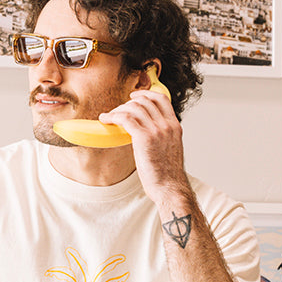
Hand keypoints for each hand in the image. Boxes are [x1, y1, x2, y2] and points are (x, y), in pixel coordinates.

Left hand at [99, 85, 186, 202]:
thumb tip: (146, 132)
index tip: (134, 96)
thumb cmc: (167, 175)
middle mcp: (167, 125)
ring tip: (109, 117)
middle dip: (127, 104)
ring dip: (118, 110)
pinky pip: (125, 118)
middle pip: (144, 101)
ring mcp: (156, 130)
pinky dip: (113, 116)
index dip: (146, 94)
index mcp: (175, 126)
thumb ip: (161, 136)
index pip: (161, 99)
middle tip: (117, 112)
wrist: (170, 188)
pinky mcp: (144, 138)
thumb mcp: (169, 149)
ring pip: (133, 108)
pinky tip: (106, 120)